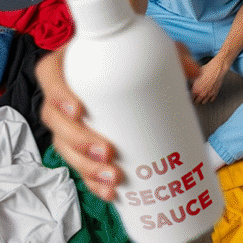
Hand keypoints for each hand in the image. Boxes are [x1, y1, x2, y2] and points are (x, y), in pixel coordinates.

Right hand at [36, 42, 200, 201]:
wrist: (134, 70)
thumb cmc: (135, 57)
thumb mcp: (154, 50)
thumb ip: (174, 55)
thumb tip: (193, 73)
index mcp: (71, 63)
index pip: (49, 74)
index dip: (57, 93)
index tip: (79, 110)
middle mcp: (65, 93)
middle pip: (54, 119)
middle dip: (78, 141)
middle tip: (108, 151)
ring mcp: (70, 122)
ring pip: (64, 147)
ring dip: (85, 167)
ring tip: (114, 178)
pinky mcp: (82, 144)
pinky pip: (79, 166)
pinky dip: (93, 182)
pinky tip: (110, 192)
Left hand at [190, 57, 227, 104]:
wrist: (216, 69)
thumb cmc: (206, 70)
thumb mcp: (195, 75)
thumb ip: (192, 82)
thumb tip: (190, 83)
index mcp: (196, 90)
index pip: (191, 98)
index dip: (191, 97)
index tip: (191, 97)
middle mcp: (202, 94)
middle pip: (197, 102)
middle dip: (195, 100)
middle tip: (195, 99)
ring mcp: (209, 94)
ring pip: (204, 102)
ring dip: (202, 100)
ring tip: (201, 99)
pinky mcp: (215, 93)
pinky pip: (211, 99)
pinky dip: (209, 99)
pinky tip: (208, 97)